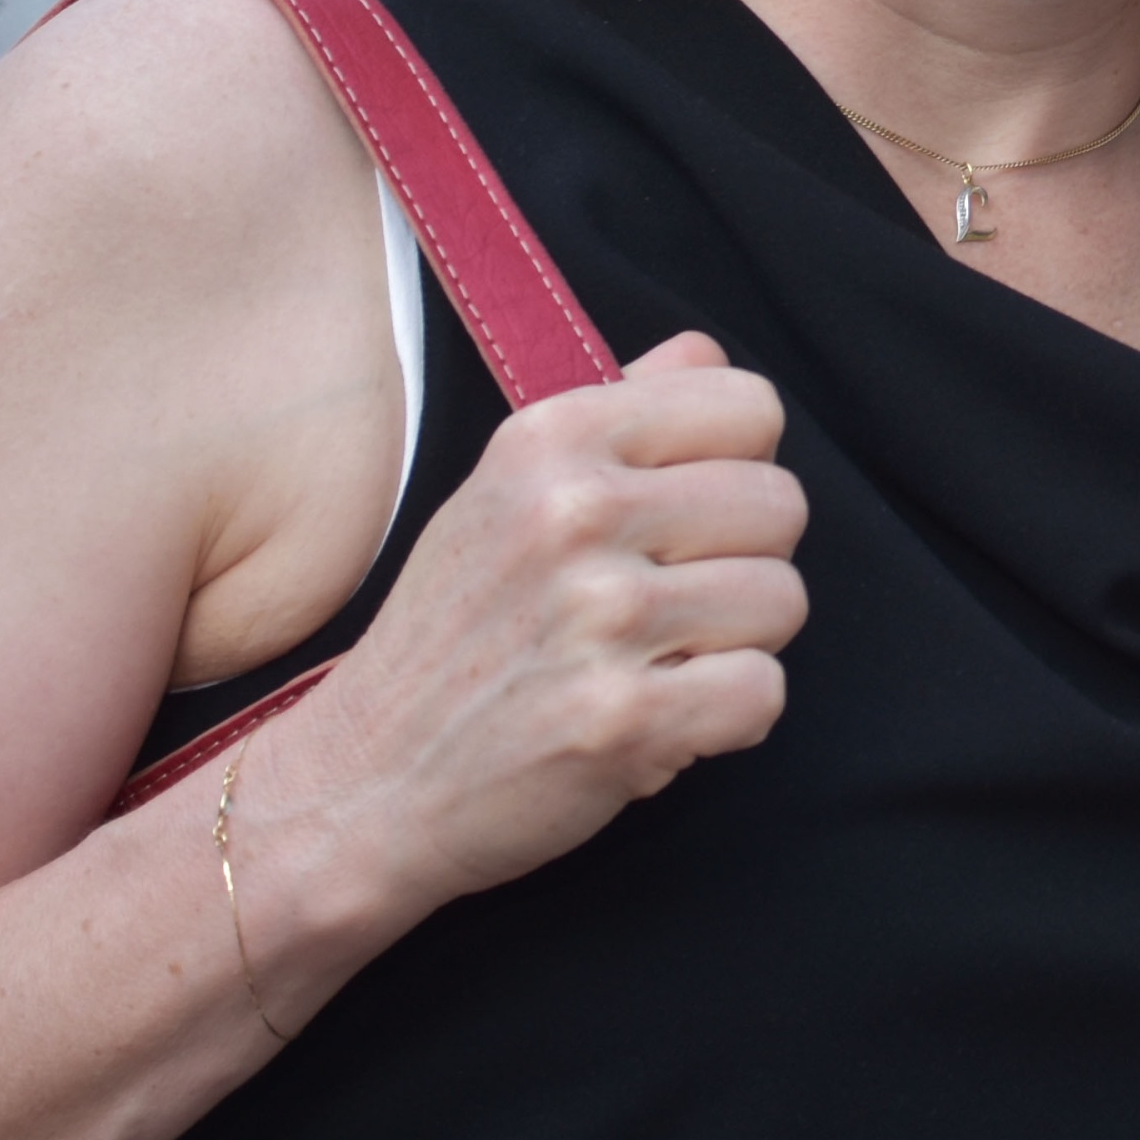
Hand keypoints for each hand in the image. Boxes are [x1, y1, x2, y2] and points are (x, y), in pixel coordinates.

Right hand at [246, 332, 807, 965]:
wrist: (358, 786)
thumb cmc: (449, 637)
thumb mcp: (502, 493)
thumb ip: (615, 410)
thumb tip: (706, 354)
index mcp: (551, 438)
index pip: (751, 405)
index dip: (738, 470)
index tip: (683, 522)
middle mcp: (574, 511)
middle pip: (781, 505)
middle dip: (745, 563)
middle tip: (669, 607)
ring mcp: (599, 616)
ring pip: (781, 600)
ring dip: (736, 646)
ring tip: (656, 665)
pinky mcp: (621, 720)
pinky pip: (762, 693)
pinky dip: (728, 721)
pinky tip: (662, 724)